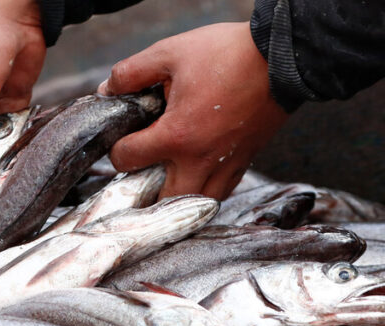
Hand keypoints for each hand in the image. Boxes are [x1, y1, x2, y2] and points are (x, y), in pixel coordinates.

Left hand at [98, 22, 288, 199]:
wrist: (284, 57)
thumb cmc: (228, 54)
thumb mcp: (170, 53)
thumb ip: (132, 73)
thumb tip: (107, 89)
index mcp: (176, 136)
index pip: (128, 159)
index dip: (117, 150)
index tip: (122, 140)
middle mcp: (200, 160)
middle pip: (162, 203)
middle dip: (145, 193)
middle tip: (140, 175)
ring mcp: (225, 165)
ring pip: (195, 205)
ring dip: (176, 199)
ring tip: (166, 182)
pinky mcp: (245, 162)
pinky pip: (220, 194)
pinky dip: (204, 193)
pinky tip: (195, 178)